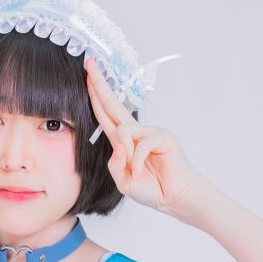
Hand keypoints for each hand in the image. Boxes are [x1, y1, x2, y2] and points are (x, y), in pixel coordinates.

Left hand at [86, 58, 203, 214]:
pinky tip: (142, 174)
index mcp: (124, 141)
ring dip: (125, 155)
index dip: (96, 96)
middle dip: (99, 85)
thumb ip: (115, 165)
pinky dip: (138, 162)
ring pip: (123, 131)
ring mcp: (150, 132)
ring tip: (135, 172)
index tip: (88, 75)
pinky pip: (140, 144)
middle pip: (113, 104)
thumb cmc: (151, 189)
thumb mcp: (123, 181)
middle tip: (89, 64)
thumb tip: (119, 144)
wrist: (174, 198)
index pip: (105, 114)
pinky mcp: (163, 136)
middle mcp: (135, 132)